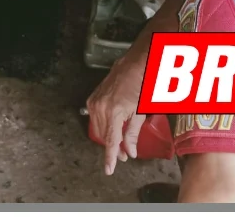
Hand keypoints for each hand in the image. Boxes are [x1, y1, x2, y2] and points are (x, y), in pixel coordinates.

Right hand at [86, 54, 147, 175]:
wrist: (133, 65)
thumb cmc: (141, 85)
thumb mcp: (141, 112)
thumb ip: (133, 133)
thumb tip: (131, 151)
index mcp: (114, 111)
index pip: (111, 141)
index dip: (110, 157)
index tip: (109, 169)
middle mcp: (100, 107)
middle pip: (104, 136)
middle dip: (114, 148)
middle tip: (124, 155)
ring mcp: (94, 102)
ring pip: (99, 129)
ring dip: (109, 138)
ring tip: (120, 144)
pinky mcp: (92, 99)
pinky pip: (95, 119)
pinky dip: (103, 127)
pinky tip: (112, 129)